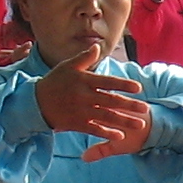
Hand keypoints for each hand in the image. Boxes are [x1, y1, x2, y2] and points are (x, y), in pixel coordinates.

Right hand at [36, 63, 152, 157]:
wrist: (35, 102)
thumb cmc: (54, 82)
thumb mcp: (67, 66)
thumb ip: (84, 58)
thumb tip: (96, 46)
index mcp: (84, 80)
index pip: (108, 82)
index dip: (124, 85)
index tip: (139, 88)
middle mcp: (84, 96)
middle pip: (111, 101)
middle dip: (130, 105)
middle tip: (146, 109)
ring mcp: (81, 111)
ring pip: (106, 116)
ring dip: (124, 121)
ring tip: (140, 125)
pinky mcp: (77, 123)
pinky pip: (94, 128)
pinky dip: (107, 133)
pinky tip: (120, 136)